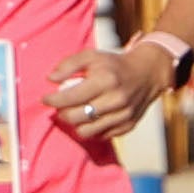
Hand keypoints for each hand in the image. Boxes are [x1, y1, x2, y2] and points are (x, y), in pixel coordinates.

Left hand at [40, 42, 161, 142]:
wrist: (148, 73)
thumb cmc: (114, 65)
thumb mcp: (91, 56)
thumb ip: (68, 65)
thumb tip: (51, 79)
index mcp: (105, 81)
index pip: (70, 98)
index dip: (52, 101)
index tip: (46, 99)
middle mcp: (116, 100)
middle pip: (75, 117)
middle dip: (62, 113)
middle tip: (63, 106)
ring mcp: (123, 115)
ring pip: (86, 131)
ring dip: (76, 123)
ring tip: (76, 113)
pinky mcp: (128, 126)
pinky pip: (100, 136)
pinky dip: (92, 128)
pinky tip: (92, 117)